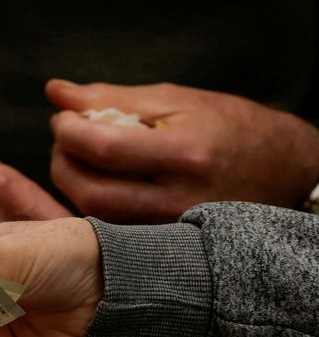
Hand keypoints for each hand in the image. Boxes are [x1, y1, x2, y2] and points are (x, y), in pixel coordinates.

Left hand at [46, 79, 318, 221]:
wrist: (280, 171)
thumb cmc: (229, 127)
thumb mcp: (176, 100)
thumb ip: (112, 98)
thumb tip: (57, 94)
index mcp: (185, 152)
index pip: (104, 148)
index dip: (70, 133)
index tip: (63, 119)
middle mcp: (178, 197)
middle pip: (92, 191)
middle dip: (63, 163)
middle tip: (65, 140)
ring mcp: (170, 226)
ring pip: (97, 216)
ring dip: (72, 184)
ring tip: (79, 157)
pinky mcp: (163, 242)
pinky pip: (111, 228)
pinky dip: (93, 204)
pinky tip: (98, 181)